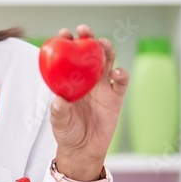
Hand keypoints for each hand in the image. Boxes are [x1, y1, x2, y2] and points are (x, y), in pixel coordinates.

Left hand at [48, 25, 128, 181]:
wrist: (85, 150)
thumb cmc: (68, 133)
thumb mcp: (59, 123)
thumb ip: (58, 112)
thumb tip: (58, 100)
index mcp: (70, 80)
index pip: (69, 56)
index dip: (67, 42)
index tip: (64, 34)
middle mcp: (87, 79)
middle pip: (90, 52)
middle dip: (88, 38)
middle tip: (84, 31)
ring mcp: (103, 86)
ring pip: (108, 60)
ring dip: (106, 48)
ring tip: (102, 43)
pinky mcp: (116, 96)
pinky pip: (122, 81)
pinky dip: (122, 73)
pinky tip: (117, 73)